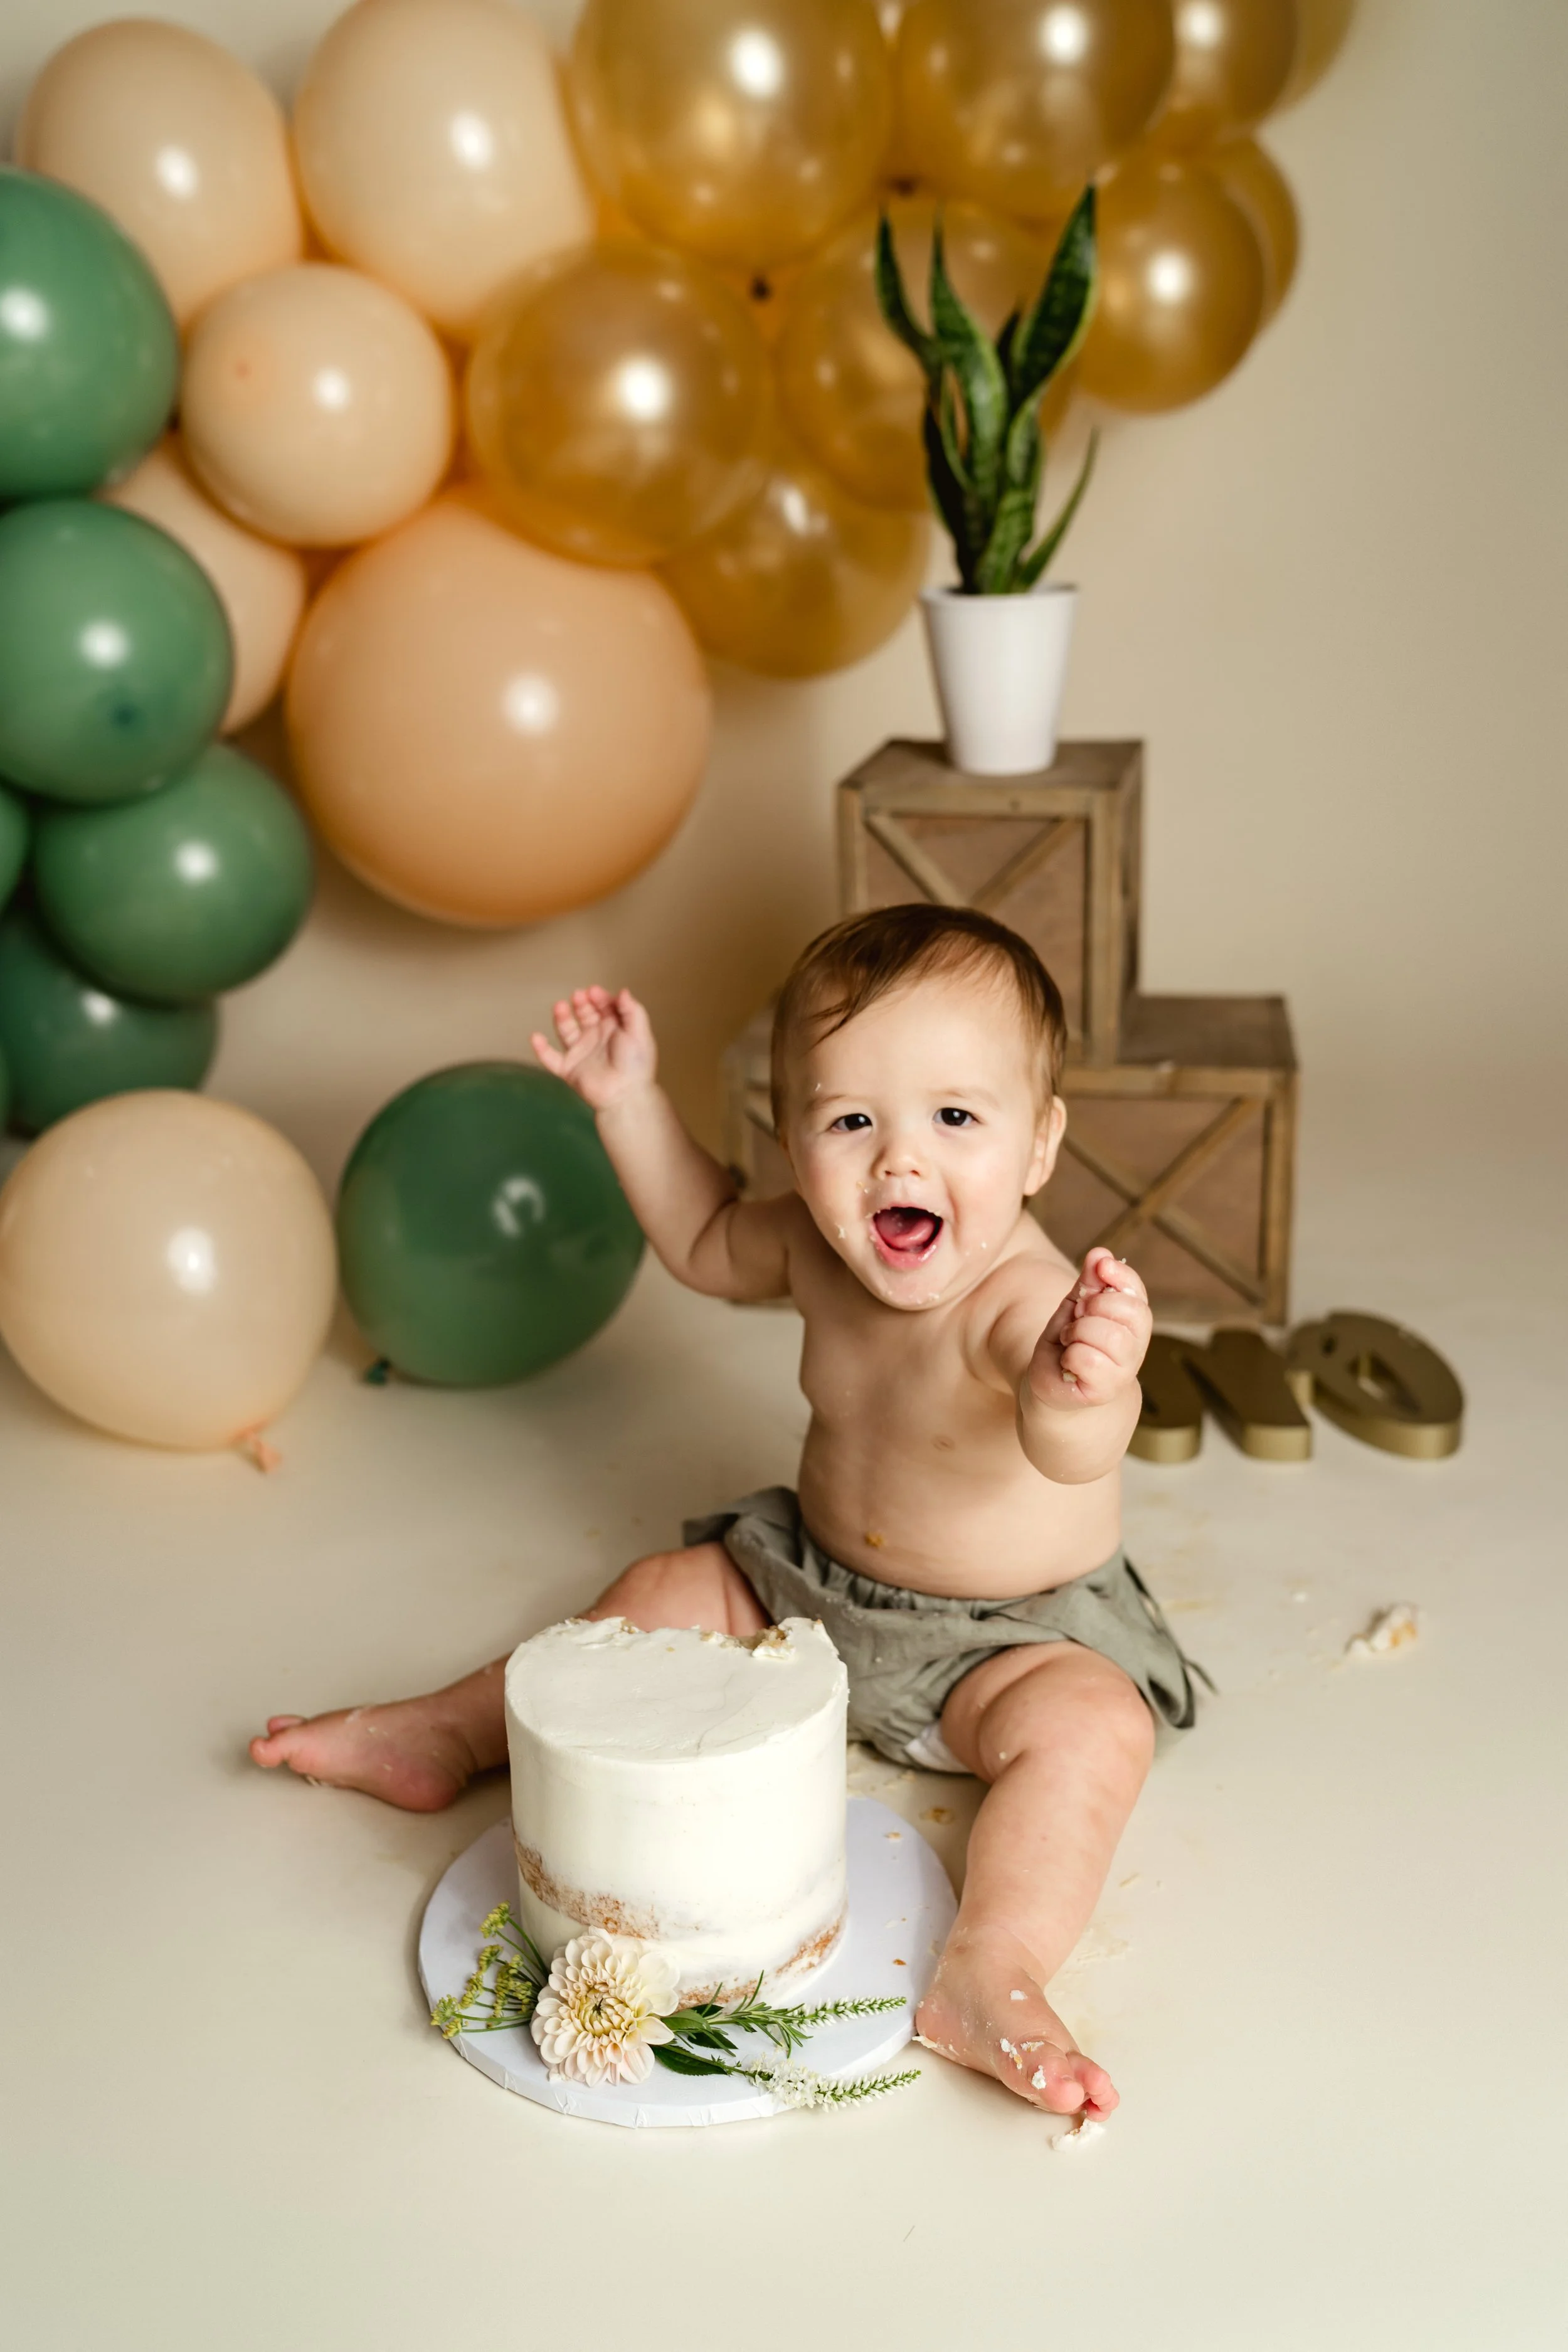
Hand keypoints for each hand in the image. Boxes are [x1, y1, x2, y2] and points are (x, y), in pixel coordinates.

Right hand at [531, 986, 656, 1111]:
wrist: (625, 1095)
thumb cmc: (635, 1065)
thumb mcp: (639, 1033)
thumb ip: (632, 1010)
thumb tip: (623, 991)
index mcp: (614, 1029)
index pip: (603, 1006)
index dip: (598, 997)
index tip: (593, 991)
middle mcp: (596, 1038)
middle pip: (584, 1014)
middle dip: (580, 1003)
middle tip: (578, 996)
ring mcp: (581, 1053)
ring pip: (566, 1031)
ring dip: (561, 1018)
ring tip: (559, 1006)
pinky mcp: (569, 1069)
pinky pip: (551, 1059)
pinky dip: (541, 1049)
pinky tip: (536, 1037)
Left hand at [1026, 1248, 1150, 1411]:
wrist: (1054, 1384)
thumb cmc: (1068, 1342)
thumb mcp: (1076, 1305)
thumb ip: (1090, 1282)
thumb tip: (1100, 1254)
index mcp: (1132, 1321)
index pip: (1137, 1291)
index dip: (1120, 1274)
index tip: (1101, 1267)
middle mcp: (1136, 1346)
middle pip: (1127, 1310)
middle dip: (1093, 1306)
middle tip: (1077, 1317)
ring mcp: (1123, 1370)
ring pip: (1108, 1335)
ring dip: (1078, 1332)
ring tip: (1070, 1340)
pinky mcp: (1105, 1390)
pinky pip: (1089, 1358)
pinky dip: (1071, 1355)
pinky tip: (1069, 1362)